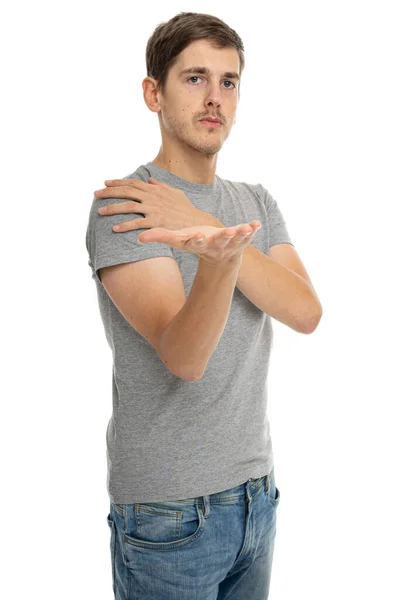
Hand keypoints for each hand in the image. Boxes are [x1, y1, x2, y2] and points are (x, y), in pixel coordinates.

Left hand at [95, 177, 203, 230]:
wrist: (197, 222)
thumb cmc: (186, 209)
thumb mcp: (175, 193)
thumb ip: (161, 186)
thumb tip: (151, 179)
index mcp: (155, 189)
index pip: (133, 183)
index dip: (118, 182)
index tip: (105, 183)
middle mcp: (153, 197)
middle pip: (127, 192)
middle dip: (109, 192)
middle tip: (96, 194)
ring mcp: (154, 209)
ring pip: (129, 206)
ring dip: (113, 208)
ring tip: (100, 211)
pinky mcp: (156, 222)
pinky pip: (137, 223)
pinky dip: (125, 226)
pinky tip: (114, 228)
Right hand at [137, 221, 261, 264]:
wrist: (220, 258)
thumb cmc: (196, 243)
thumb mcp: (179, 240)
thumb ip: (160, 237)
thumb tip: (139, 237)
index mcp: (199, 243)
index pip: (197, 242)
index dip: (197, 239)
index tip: (197, 236)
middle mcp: (215, 245)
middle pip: (218, 241)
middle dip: (222, 238)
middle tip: (226, 233)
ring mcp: (230, 243)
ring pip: (235, 239)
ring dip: (240, 234)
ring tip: (244, 229)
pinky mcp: (241, 239)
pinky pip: (248, 234)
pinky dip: (252, 229)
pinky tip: (257, 224)